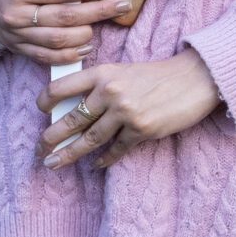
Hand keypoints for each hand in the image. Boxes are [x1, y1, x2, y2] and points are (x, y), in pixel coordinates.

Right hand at [0, 0, 129, 64]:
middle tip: (121, 4)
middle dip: (100, 10)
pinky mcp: (18, 49)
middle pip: (68, 16)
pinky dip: (72, 54)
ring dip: (89, 32)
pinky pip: (49, 57)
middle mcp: (17, 14)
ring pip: (61, 40)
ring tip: (104, 21)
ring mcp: (17, 35)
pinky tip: (87, 46)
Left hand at [38, 50, 221, 169]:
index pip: (61, 87)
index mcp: (101, 73)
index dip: (45, 102)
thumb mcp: (122, 71)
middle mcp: (109, 92)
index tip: (41, 113)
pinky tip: (96, 165)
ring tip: (55, 163)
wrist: (196, 79)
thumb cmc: (157, 75)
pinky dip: (105, 159)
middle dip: (52, 138)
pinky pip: (116, 149)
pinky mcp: (142, 130)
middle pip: (71, 119)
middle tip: (40, 151)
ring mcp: (125, 112)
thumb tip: (74, 108)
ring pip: (90, 138)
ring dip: (70, 153)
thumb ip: (99, 86)